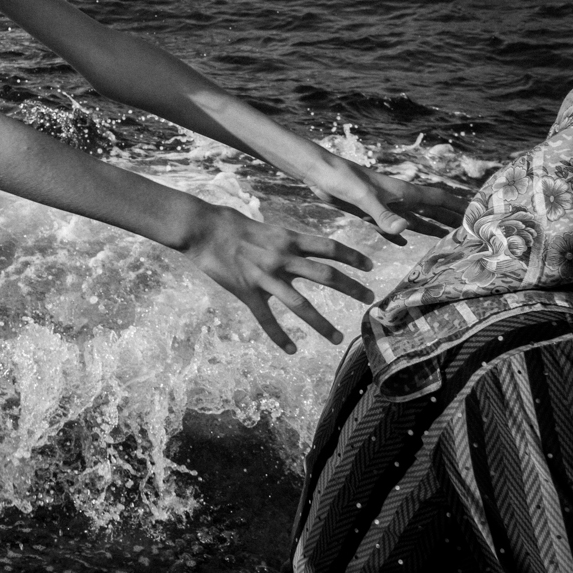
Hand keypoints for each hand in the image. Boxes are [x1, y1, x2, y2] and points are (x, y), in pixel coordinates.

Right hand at [179, 203, 374, 354]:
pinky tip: (291, 350)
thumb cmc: (229, 222)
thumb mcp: (264, 226)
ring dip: (321, 323)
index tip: (370, 266)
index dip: (353, 256)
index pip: (329, 247)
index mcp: (287, 239)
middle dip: (351, 288)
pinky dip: (279, 336)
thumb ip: (283, 240)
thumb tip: (297, 246)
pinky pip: (266, 318)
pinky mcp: (247, 292)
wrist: (202, 228)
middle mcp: (281, 258)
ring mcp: (264, 276)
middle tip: (370, 299)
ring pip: (300, 304)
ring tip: (338, 338)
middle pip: (325, 275)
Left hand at [303, 154, 469, 243]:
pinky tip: (405, 242)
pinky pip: (389, 226)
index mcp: (402, 192)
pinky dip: (399, 234)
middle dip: (450, 220)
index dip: (458, 206)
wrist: (316, 172)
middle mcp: (397, 198)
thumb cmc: (340, 179)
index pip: (438, 200)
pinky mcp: (367, 211)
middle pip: (430, 211)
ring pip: (413, 219)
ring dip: (430, 228)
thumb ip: (383, 216)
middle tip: (471, 232)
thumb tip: (406, 231)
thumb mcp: (362, 198)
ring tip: (447, 239)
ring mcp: (383, 205)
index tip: (478, 214)